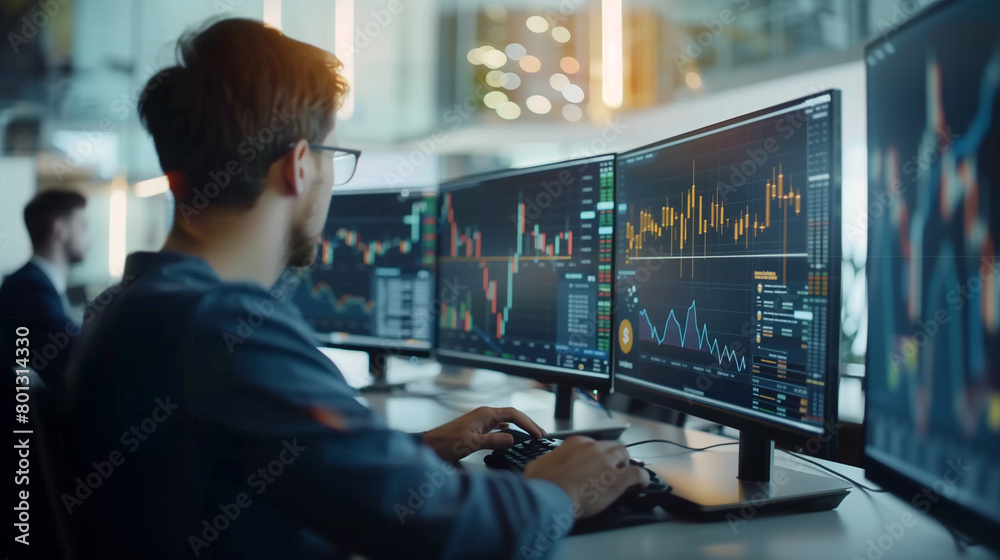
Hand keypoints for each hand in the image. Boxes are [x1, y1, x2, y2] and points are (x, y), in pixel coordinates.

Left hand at [423, 406, 544, 461]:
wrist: (429, 446)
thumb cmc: (446, 442)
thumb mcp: (471, 443)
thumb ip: (493, 441)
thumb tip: (512, 439)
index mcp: (485, 414)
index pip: (513, 414)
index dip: (528, 423)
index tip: (537, 434)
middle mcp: (484, 415)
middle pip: (512, 415)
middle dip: (527, 424)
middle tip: (540, 434)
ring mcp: (480, 422)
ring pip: (506, 421)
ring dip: (519, 427)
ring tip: (530, 435)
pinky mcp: (476, 430)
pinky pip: (497, 427)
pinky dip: (508, 431)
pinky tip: (509, 435)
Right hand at [523, 436, 649, 519]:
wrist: (550, 497)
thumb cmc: (542, 485)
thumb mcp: (538, 466)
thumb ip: (548, 462)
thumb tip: (544, 466)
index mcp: (575, 443)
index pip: (592, 444)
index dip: (595, 456)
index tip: (593, 464)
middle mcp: (593, 448)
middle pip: (611, 447)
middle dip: (613, 458)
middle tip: (610, 470)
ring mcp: (607, 462)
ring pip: (625, 456)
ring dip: (625, 464)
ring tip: (625, 475)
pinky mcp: (618, 479)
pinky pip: (638, 474)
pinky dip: (642, 478)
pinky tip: (642, 484)